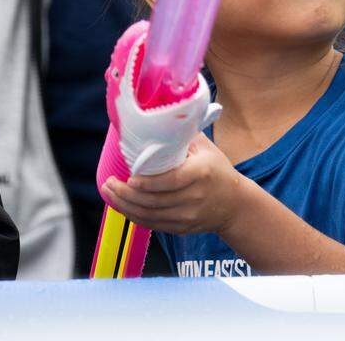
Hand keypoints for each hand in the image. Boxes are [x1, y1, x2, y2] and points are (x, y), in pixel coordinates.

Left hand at [102, 133, 246, 234]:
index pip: (171, 181)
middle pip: (155, 201)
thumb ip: (182, 135)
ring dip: (125, 205)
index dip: (147, 183)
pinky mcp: (182, 228)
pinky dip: (134, 216)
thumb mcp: (205, 148)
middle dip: (127, 194)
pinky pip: (153, 225)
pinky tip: (121, 205)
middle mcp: (195, 197)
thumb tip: (155, 118)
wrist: (235, 205)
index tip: (129, 178)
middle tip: (109, 183)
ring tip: (109, 192)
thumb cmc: (217, 170)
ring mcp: (188, 216)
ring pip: (150, 215)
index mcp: (200, 173)